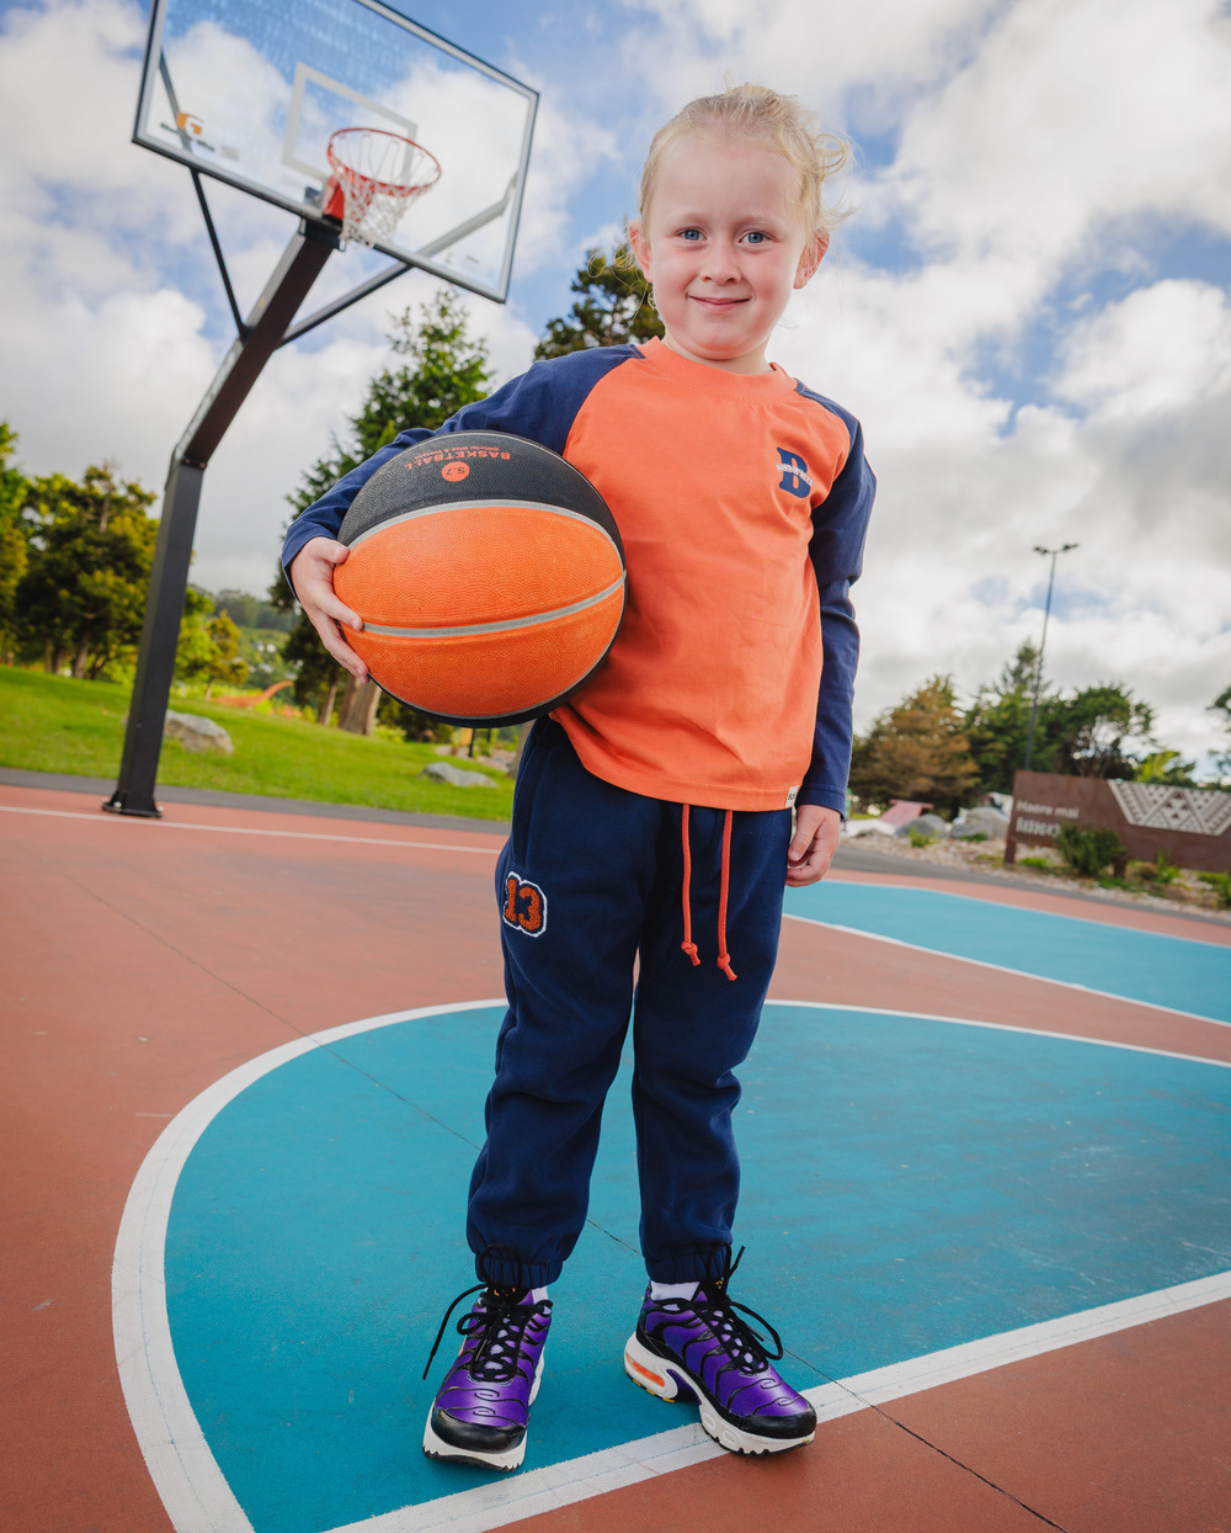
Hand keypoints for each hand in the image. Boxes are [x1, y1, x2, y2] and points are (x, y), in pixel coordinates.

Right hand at [287, 537, 367, 680]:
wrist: (299, 566)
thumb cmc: (314, 555)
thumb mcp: (318, 547)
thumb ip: (330, 549)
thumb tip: (344, 553)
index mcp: (315, 593)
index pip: (330, 606)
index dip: (342, 614)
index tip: (360, 623)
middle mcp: (316, 612)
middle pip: (331, 637)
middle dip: (347, 654)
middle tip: (364, 668)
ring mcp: (321, 622)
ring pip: (333, 646)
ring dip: (348, 663)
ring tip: (366, 679)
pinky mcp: (327, 626)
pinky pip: (337, 645)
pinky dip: (348, 659)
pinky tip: (364, 672)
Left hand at [786, 803, 840, 886]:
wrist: (824, 793)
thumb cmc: (816, 804)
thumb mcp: (808, 819)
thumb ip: (801, 839)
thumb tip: (792, 859)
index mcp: (828, 845)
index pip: (816, 870)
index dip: (800, 876)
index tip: (784, 874)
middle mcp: (828, 849)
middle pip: (816, 873)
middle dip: (799, 880)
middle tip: (781, 880)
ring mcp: (824, 848)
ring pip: (813, 869)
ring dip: (799, 875)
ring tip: (782, 874)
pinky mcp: (817, 844)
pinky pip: (809, 860)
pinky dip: (799, 865)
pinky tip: (787, 863)